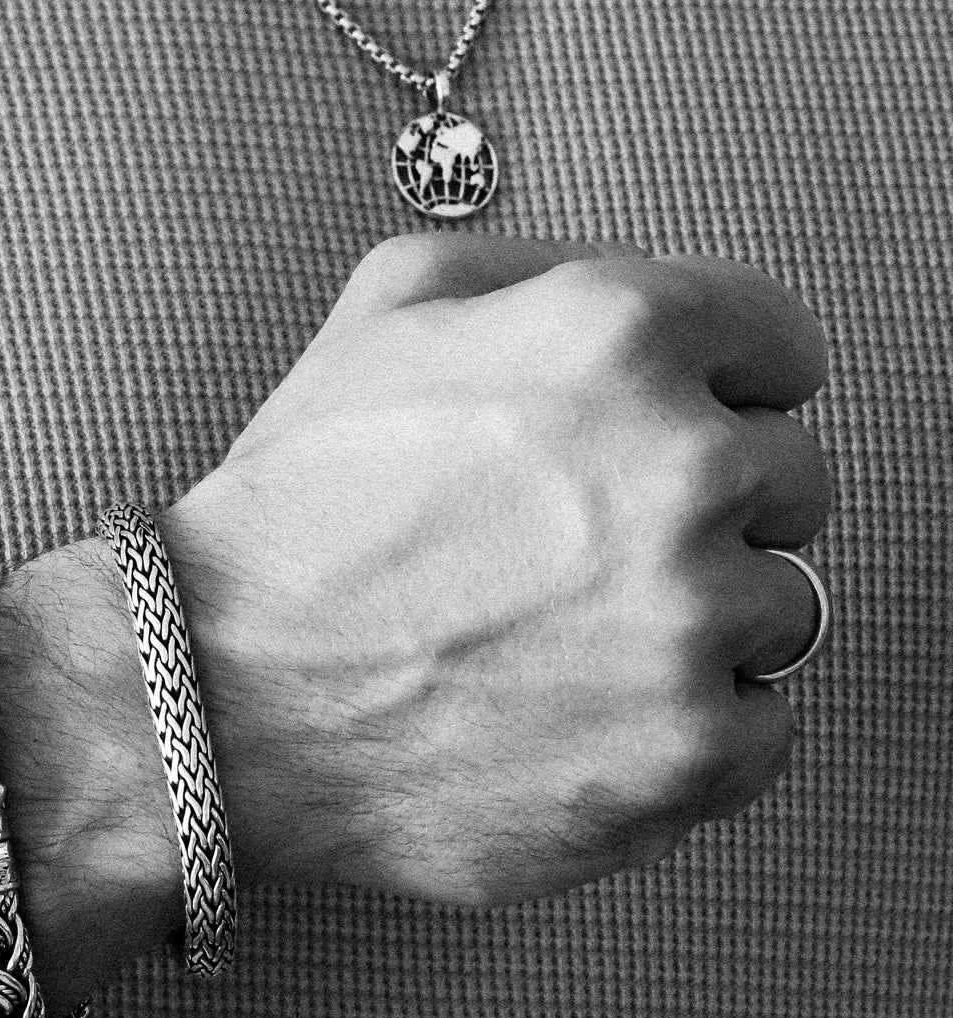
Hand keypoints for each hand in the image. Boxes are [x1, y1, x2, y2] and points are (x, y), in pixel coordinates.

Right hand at [164, 236, 830, 907]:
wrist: (223, 692)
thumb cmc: (304, 504)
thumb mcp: (387, 305)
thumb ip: (539, 267)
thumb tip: (639, 287)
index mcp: (621, 335)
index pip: (783, 346)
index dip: (721, 388)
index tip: (677, 429)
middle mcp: (683, 466)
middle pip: (794, 480)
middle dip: (705, 505)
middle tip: (588, 544)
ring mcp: (698, 619)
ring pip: (782, 608)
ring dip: (699, 621)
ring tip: (571, 635)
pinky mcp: (696, 750)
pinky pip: (768, 729)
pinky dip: (691, 730)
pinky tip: (585, 711)